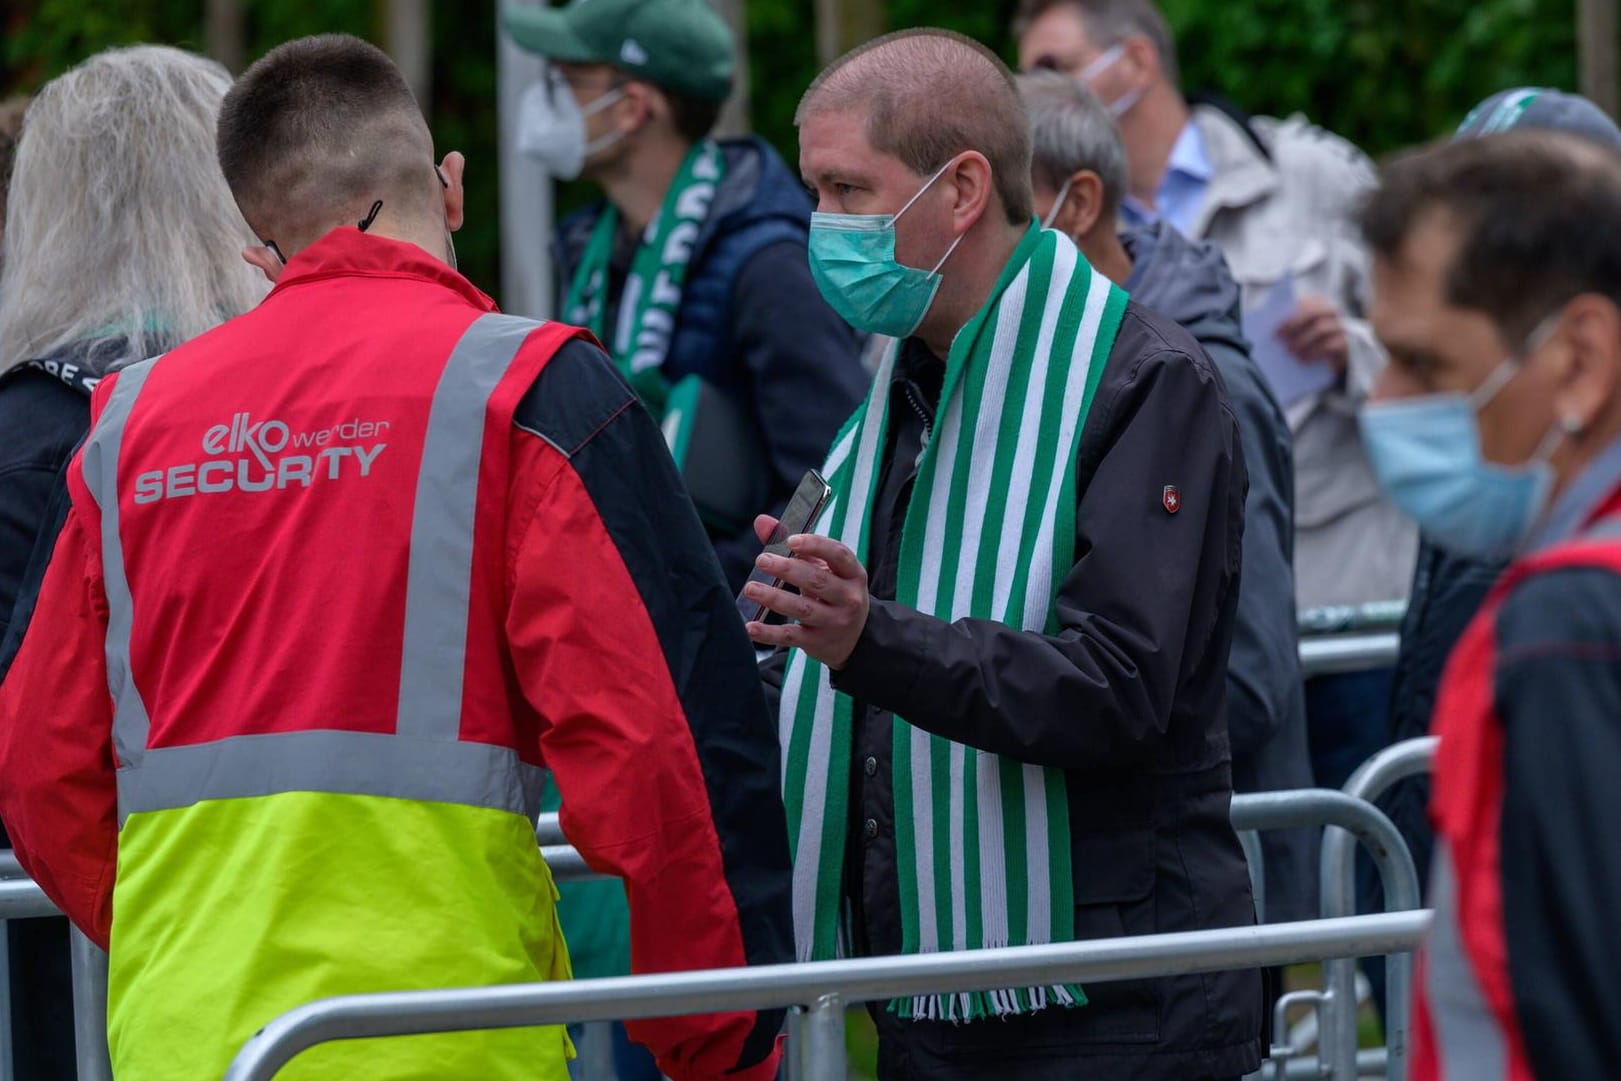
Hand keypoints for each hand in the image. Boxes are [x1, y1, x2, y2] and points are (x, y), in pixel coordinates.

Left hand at [743, 515, 869, 668]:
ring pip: (802, 609)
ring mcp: (834, 623)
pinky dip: (769, 633)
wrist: (855, 638)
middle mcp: (848, 599)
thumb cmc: (833, 593)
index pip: (838, 555)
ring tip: (751, 588)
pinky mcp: (817, 643)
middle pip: (817, 581)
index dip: (815, 545)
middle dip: (787, 569)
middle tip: (761, 560)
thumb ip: (795, 545)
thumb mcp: (824, 569)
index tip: (790, 540)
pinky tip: (750, 626)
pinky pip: (790, 636)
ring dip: (774, 598)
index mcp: (853, 574)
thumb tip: (761, 522)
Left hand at [1278, 295, 1349, 372]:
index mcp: (1317, 302)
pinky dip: (1314, 352)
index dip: (1289, 317)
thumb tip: (1267, 326)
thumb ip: (1285, 323)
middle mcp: (1331, 311)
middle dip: (1295, 325)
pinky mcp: (1345, 343)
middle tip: (1281, 341)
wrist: (1327, 356)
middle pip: (1314, 313)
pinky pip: (1331, 345)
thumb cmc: (1303, 338)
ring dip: (1303, 341)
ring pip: (1322, 329)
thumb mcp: (1294, 329)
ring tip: (1290, 352)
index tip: (1274, 331)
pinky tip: (1303, 360)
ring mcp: (1340, 326)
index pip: (1304, 304)